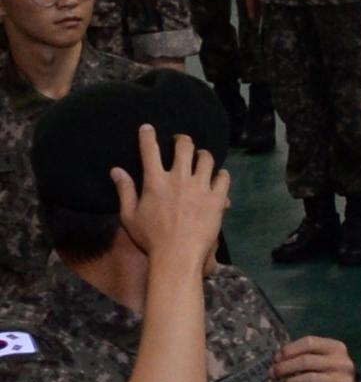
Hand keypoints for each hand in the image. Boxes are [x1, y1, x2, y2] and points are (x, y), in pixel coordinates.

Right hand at [115, 126, 229, 270]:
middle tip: (180, 142)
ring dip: (203, 155)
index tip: (148, 127)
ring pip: (206, 159)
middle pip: (184, 147)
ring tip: (201, 157)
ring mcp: (201, 186)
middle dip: (182, 140)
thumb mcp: (130, 215)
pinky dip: (221, 174)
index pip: (150, 150)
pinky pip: (224, 178)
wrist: (178, 254)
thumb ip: (125, 190)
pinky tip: (219, 176)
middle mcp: (179, 178)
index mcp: (155, 181)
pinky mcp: (218, 198)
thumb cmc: (151, 238)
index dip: (148, 135)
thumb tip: (116, 170)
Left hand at [272, 336, 360, 381]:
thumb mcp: (323, 359)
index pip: (309, 342)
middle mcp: (342, 362)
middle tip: (273, 373)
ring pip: (309, 379)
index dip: (289, 350)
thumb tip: (278, 359)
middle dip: (284, 367)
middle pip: (306, 360)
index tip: (276, 358)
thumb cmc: (329, 374)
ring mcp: (343, 381)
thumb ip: (305, 355)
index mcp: (337, 348)